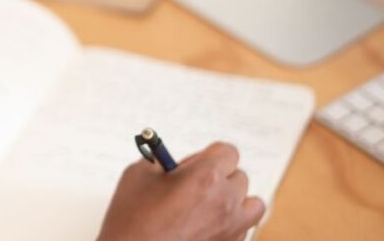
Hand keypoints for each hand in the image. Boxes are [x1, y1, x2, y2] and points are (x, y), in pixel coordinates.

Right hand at [96, 142, 264, 240]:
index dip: (210, 155)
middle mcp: (225, 202)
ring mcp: (231, 229)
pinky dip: (230, 226)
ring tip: (211, 206)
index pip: (228, 152)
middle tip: (194, 185)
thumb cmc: (131, 221)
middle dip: (219, 178)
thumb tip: (172, 161)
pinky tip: (206, 228)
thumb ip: (161, 160)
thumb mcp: (138, 175)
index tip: (197, 163)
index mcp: (206, 177)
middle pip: (239, 177)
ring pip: (252, 205)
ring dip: (236, 201)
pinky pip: (243, 230)